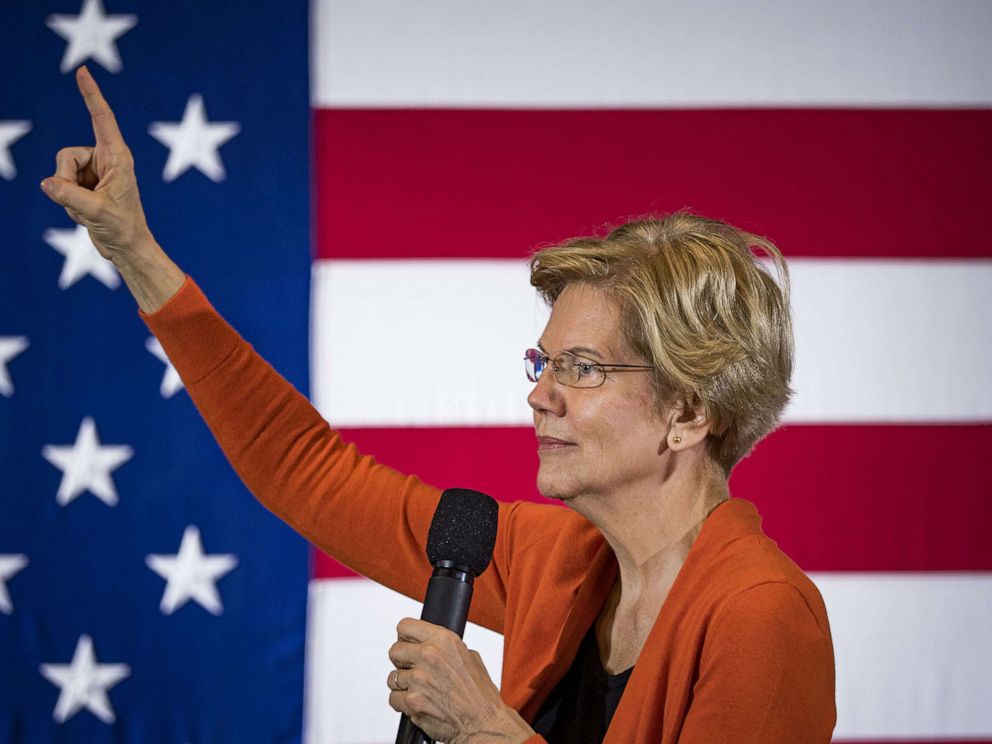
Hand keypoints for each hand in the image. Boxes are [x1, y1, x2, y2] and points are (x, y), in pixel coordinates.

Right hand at [42, 65, 182, 311]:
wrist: (127, 248)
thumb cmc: (123, 229)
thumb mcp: (97, 212)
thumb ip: (71, 196)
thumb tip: (47, 183)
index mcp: (117, 157)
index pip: (101, 119)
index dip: (91, 95)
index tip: (82, 71)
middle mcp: (105, 160)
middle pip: (65, 156)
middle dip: (66, 181)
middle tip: (85, 204)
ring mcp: (94, 172)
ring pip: (60, 172)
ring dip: (68, 196)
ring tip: (89, 211)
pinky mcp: (85, 185)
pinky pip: (61, 186)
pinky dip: (68, 204)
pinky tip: (86, 214)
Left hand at [387, 619, 533, 743]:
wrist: (483, 723)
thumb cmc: (479, 694)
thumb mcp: (470, 657)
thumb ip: (446, 648)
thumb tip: (432, 644)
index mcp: (444, 640)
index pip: (405, 626)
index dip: (404, 637)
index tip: (406, 644)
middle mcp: (429, 655)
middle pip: (395, 651)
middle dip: (401, 662)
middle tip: (413, 670)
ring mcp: (419, 679)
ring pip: (392, 677)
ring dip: (403, 685)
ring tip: (420, 691)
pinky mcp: (412, 701)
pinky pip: (393, 698)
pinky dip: (402, 703)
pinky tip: (418, 703)